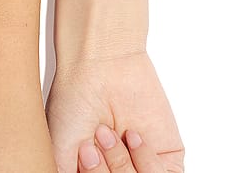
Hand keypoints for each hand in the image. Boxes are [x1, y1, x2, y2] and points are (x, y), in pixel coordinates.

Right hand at [46, 52, 184, 172]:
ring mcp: (142, 169)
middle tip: (92, 144)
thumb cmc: (73, 98)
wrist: (99, 65)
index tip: (82, 154)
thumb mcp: (59, 151)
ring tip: (108, 133)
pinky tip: (132, 135)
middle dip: (103, 172)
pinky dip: (147, 163)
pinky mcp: (167, 159)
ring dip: (122, 165)